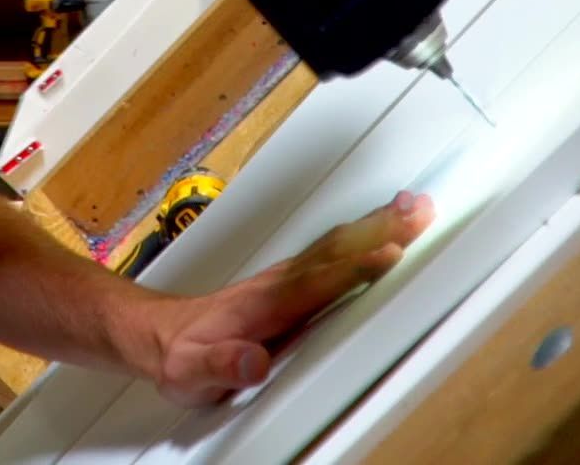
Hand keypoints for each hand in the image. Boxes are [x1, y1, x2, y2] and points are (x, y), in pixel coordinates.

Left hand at [143, 190, 434, 407]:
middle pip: (337, 251)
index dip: (353, 270)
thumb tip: (252, 362)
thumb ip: (221, 366)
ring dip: (378, 224)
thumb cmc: (179, 354)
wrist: (158, 335)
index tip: (389, 255)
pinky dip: (363, 234)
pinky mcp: (290, 280)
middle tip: (421, 212)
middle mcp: (278, 283)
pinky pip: (333, 250)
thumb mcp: (190, 371)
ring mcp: (285, 278)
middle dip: (380, 231)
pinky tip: (384, 226)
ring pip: (338, 244)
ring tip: (416, 208)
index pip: (316, 283)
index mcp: (263, 305)